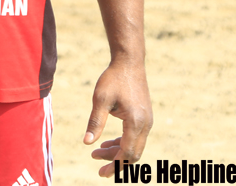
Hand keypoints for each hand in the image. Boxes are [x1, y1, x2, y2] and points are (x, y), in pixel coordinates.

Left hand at [85, 60, 152, 177]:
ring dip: (118, 151)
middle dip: (115, 161)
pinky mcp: (145, 116)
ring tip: (97, 152)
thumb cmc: (114, 79)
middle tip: (96, 161)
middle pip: (133, 153)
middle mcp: (145, 124)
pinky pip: (136, 137)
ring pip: (135, 146)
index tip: (101, 172)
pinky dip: (123, 142)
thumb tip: (87, 142)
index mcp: (135, 122)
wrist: (129, 62)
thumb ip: (95, 122)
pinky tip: (108, 142)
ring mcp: (147, 120)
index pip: (127, 153)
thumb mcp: (101, 100)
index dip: (114, 165)